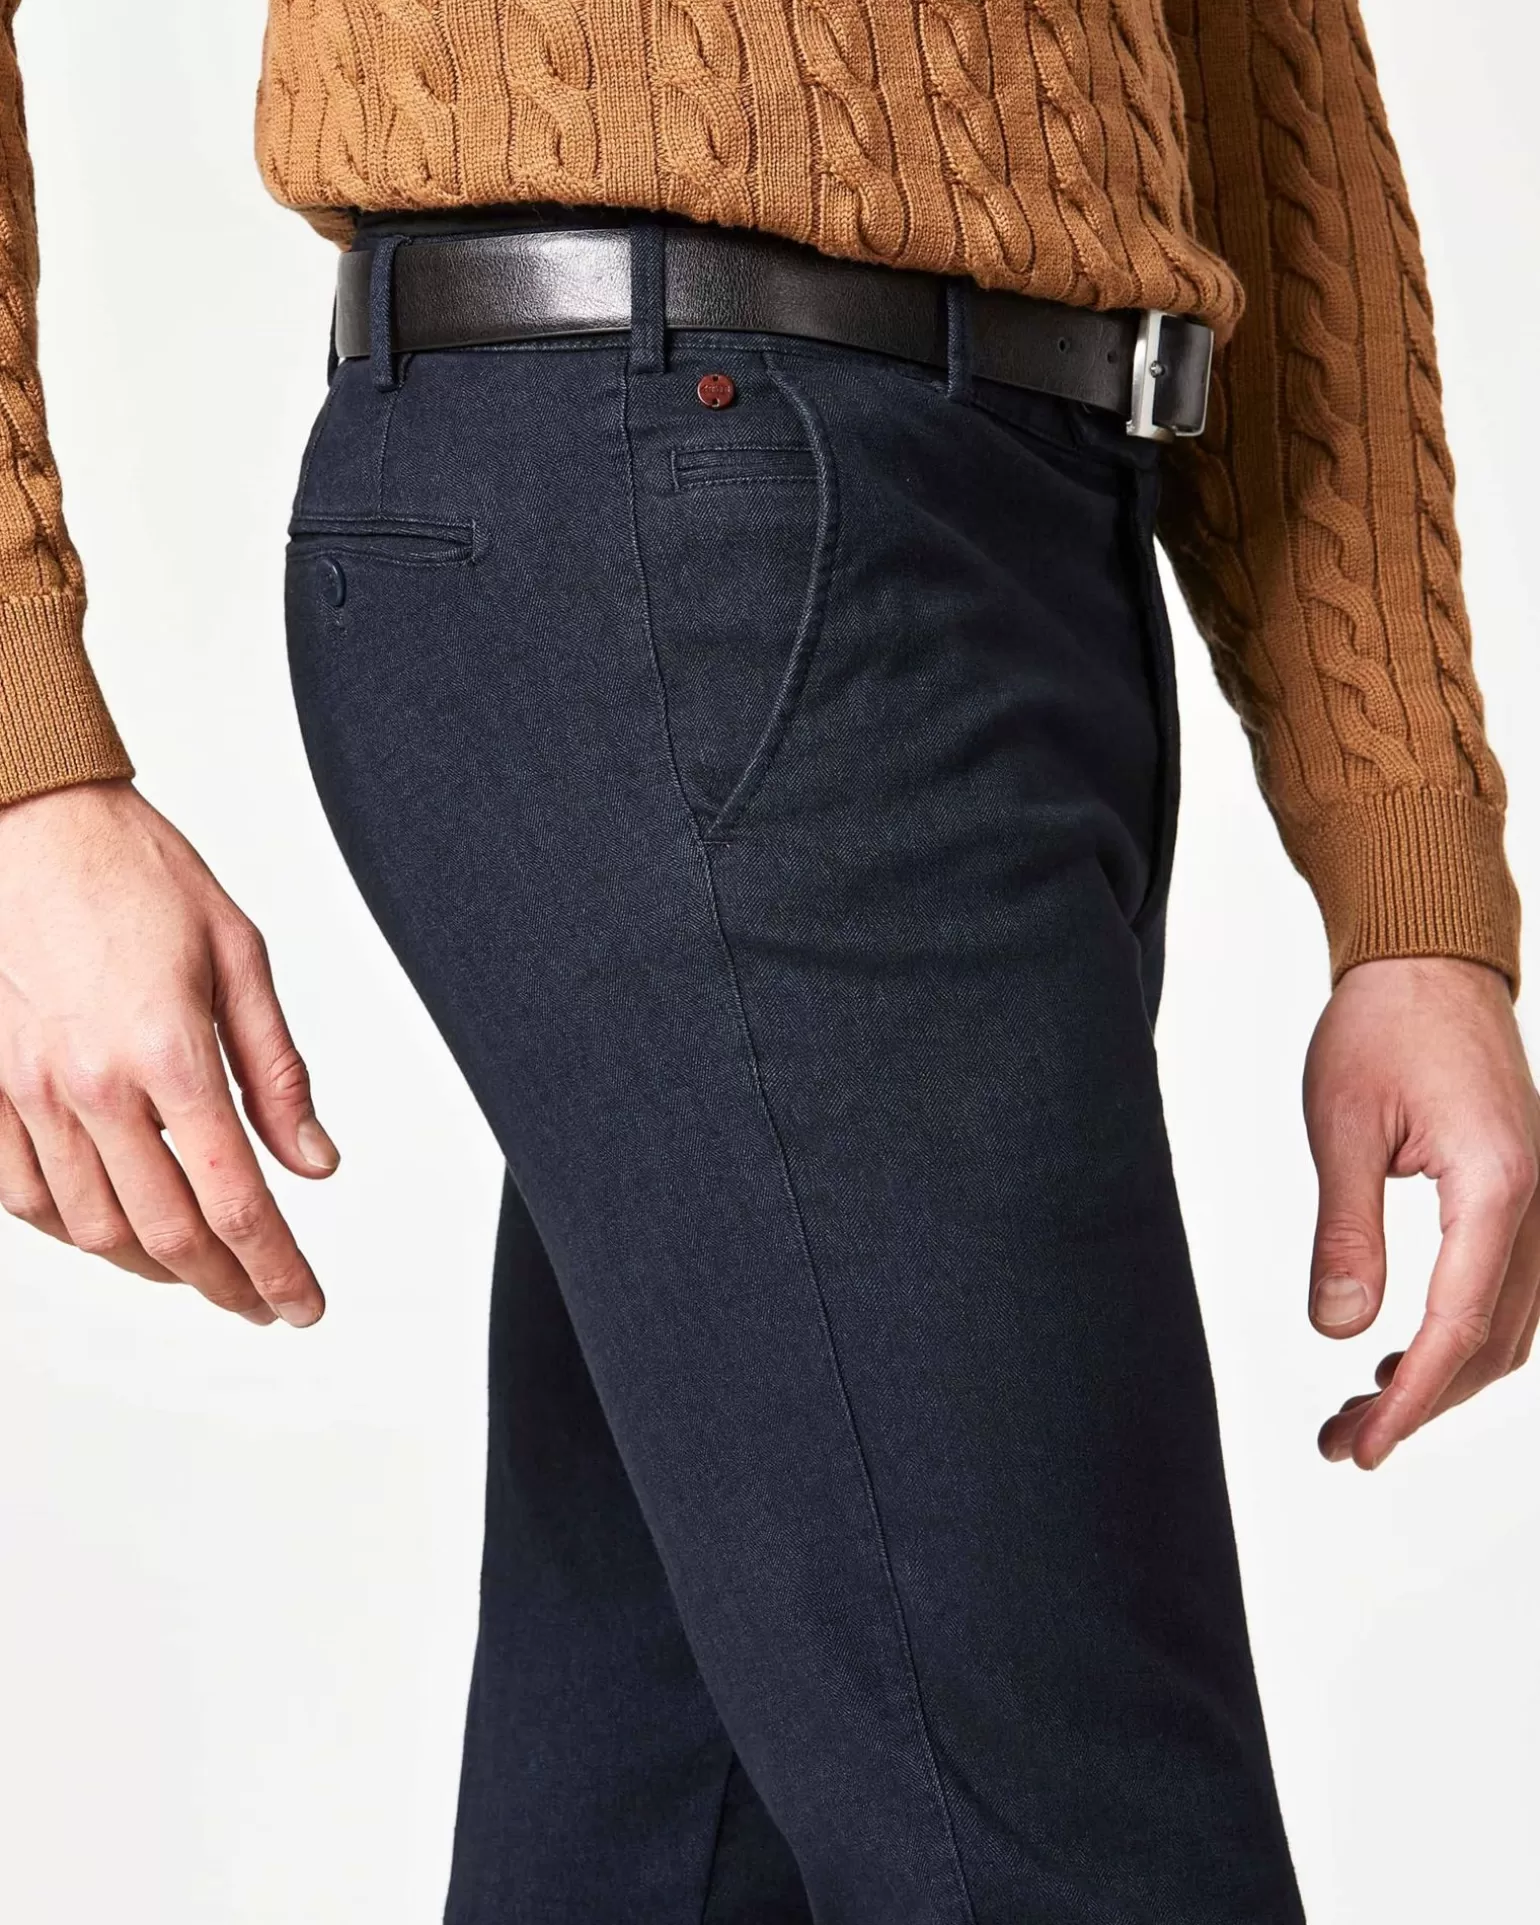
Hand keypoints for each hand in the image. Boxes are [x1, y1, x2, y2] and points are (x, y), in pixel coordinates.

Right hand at [0, 779, 337, 1325]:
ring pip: (91, 1229)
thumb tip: (315, 1162)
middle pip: (166, 1236)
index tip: (304, 1305)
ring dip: (153, 1266)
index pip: (236, 1202)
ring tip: (200, 1268)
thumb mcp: (238, 956)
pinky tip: (113, 1228)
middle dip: (226, 1285)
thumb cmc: (133, 872)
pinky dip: (74, 1231)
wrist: (26, 821)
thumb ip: (277, 1071)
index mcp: (167, 1053)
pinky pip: (22, 1196)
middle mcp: (88, 1086)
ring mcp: (23, 1093)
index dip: (276, 1270)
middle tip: (263, 1302)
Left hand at [1305, 956, 1539, 1468]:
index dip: (1410, 1401)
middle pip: (1491, 1345)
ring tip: (1358, 1410)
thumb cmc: (1383, 1027)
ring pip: (1505, 1327)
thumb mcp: (1343, 1126)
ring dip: (1438, 1378)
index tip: (1361, 1448)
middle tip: (1341, 1442)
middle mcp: (1537, 1205)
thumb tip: (1340, 1331)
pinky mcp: (1518, 1197)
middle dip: (1419, 1404)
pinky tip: (1397, 1353)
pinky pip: (1504, 1290)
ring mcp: (1537, 1203)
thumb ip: (1345, 1232)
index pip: (1457, 1327)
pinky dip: (1458, 1337)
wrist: (1430, 963)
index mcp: (1497, 1187)